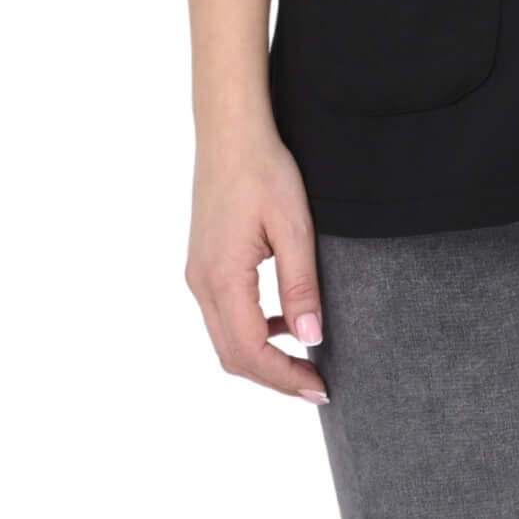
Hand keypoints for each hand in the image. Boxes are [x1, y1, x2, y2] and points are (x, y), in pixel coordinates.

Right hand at [184, 125, 330, 404]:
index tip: (320, 386)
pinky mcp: (202, 264)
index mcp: (222, 278)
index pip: (251, 352)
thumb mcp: (294, 225)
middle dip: (274, 377)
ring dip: (262, 356)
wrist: (230, 132)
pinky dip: (251, 330)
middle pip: (233, 355)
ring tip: (303, 360)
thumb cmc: (264, 169)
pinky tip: (281, 320)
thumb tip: (311, 338)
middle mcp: (201, 283)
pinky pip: (223, 314)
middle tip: (316, 384)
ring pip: (225, 338)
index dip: (285, 377)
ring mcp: (197, 275)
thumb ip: (301, 285)